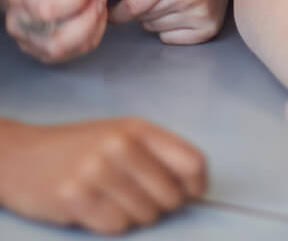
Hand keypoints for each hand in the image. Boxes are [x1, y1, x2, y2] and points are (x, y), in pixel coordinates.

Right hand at [0, 116, 205, 233]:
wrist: (23, 156)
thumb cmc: (82, 147)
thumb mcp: (123, 136)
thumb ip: (158, 154)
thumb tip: (195, 186)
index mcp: (139, 128)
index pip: (191, 161)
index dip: (197, 184)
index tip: (192, 193)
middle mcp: (120, 146)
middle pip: (171, 195)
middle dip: (164, 204)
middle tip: (144, 198)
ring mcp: (96, 171)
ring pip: (145, 215)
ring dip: (136, 215)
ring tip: (116, 199)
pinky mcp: (75, 198)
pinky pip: (116, 226)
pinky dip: (111, 223)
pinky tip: (97, 207)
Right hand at [4, 0, 106, 62]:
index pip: (48, 10)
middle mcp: (21, 26)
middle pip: (58, 41)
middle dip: (90, 18)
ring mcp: (31, 43)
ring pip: (68, 51)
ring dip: (94, 26)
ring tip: (98, 4)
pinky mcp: (46, 52)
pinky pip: (77, 50)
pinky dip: (94, 33)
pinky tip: (95, 15)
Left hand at [99, 0, 234, 44]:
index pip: (130, 6)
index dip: (118, 6)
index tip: (119, 0)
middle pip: (141, 17)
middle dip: (140, 6)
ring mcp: (201, 14)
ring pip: (153, 28)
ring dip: (154, 15)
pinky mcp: (207, 29)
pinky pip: (168, 37)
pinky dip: (169, 26)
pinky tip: (182, 7)